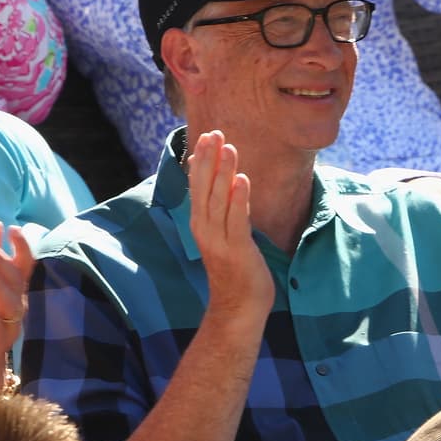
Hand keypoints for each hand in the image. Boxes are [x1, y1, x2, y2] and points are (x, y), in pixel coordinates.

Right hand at [187, 131, 274, 322]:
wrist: (238, 307)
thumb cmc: (234, 269)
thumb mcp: (224, 234)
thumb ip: (220, 208)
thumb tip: (219, 181)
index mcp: (201, 224)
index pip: (197, 186)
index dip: (201, 161)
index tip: (205, 137)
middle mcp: (205, 229)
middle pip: (204, 188)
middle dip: (209, 160)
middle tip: (213, 133)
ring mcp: (219, 240)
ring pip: (219, 200)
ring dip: (224, 173)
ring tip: (229, 148)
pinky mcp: (237, 250)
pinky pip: (237, 220)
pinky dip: (238, 198)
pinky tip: (242, 179)